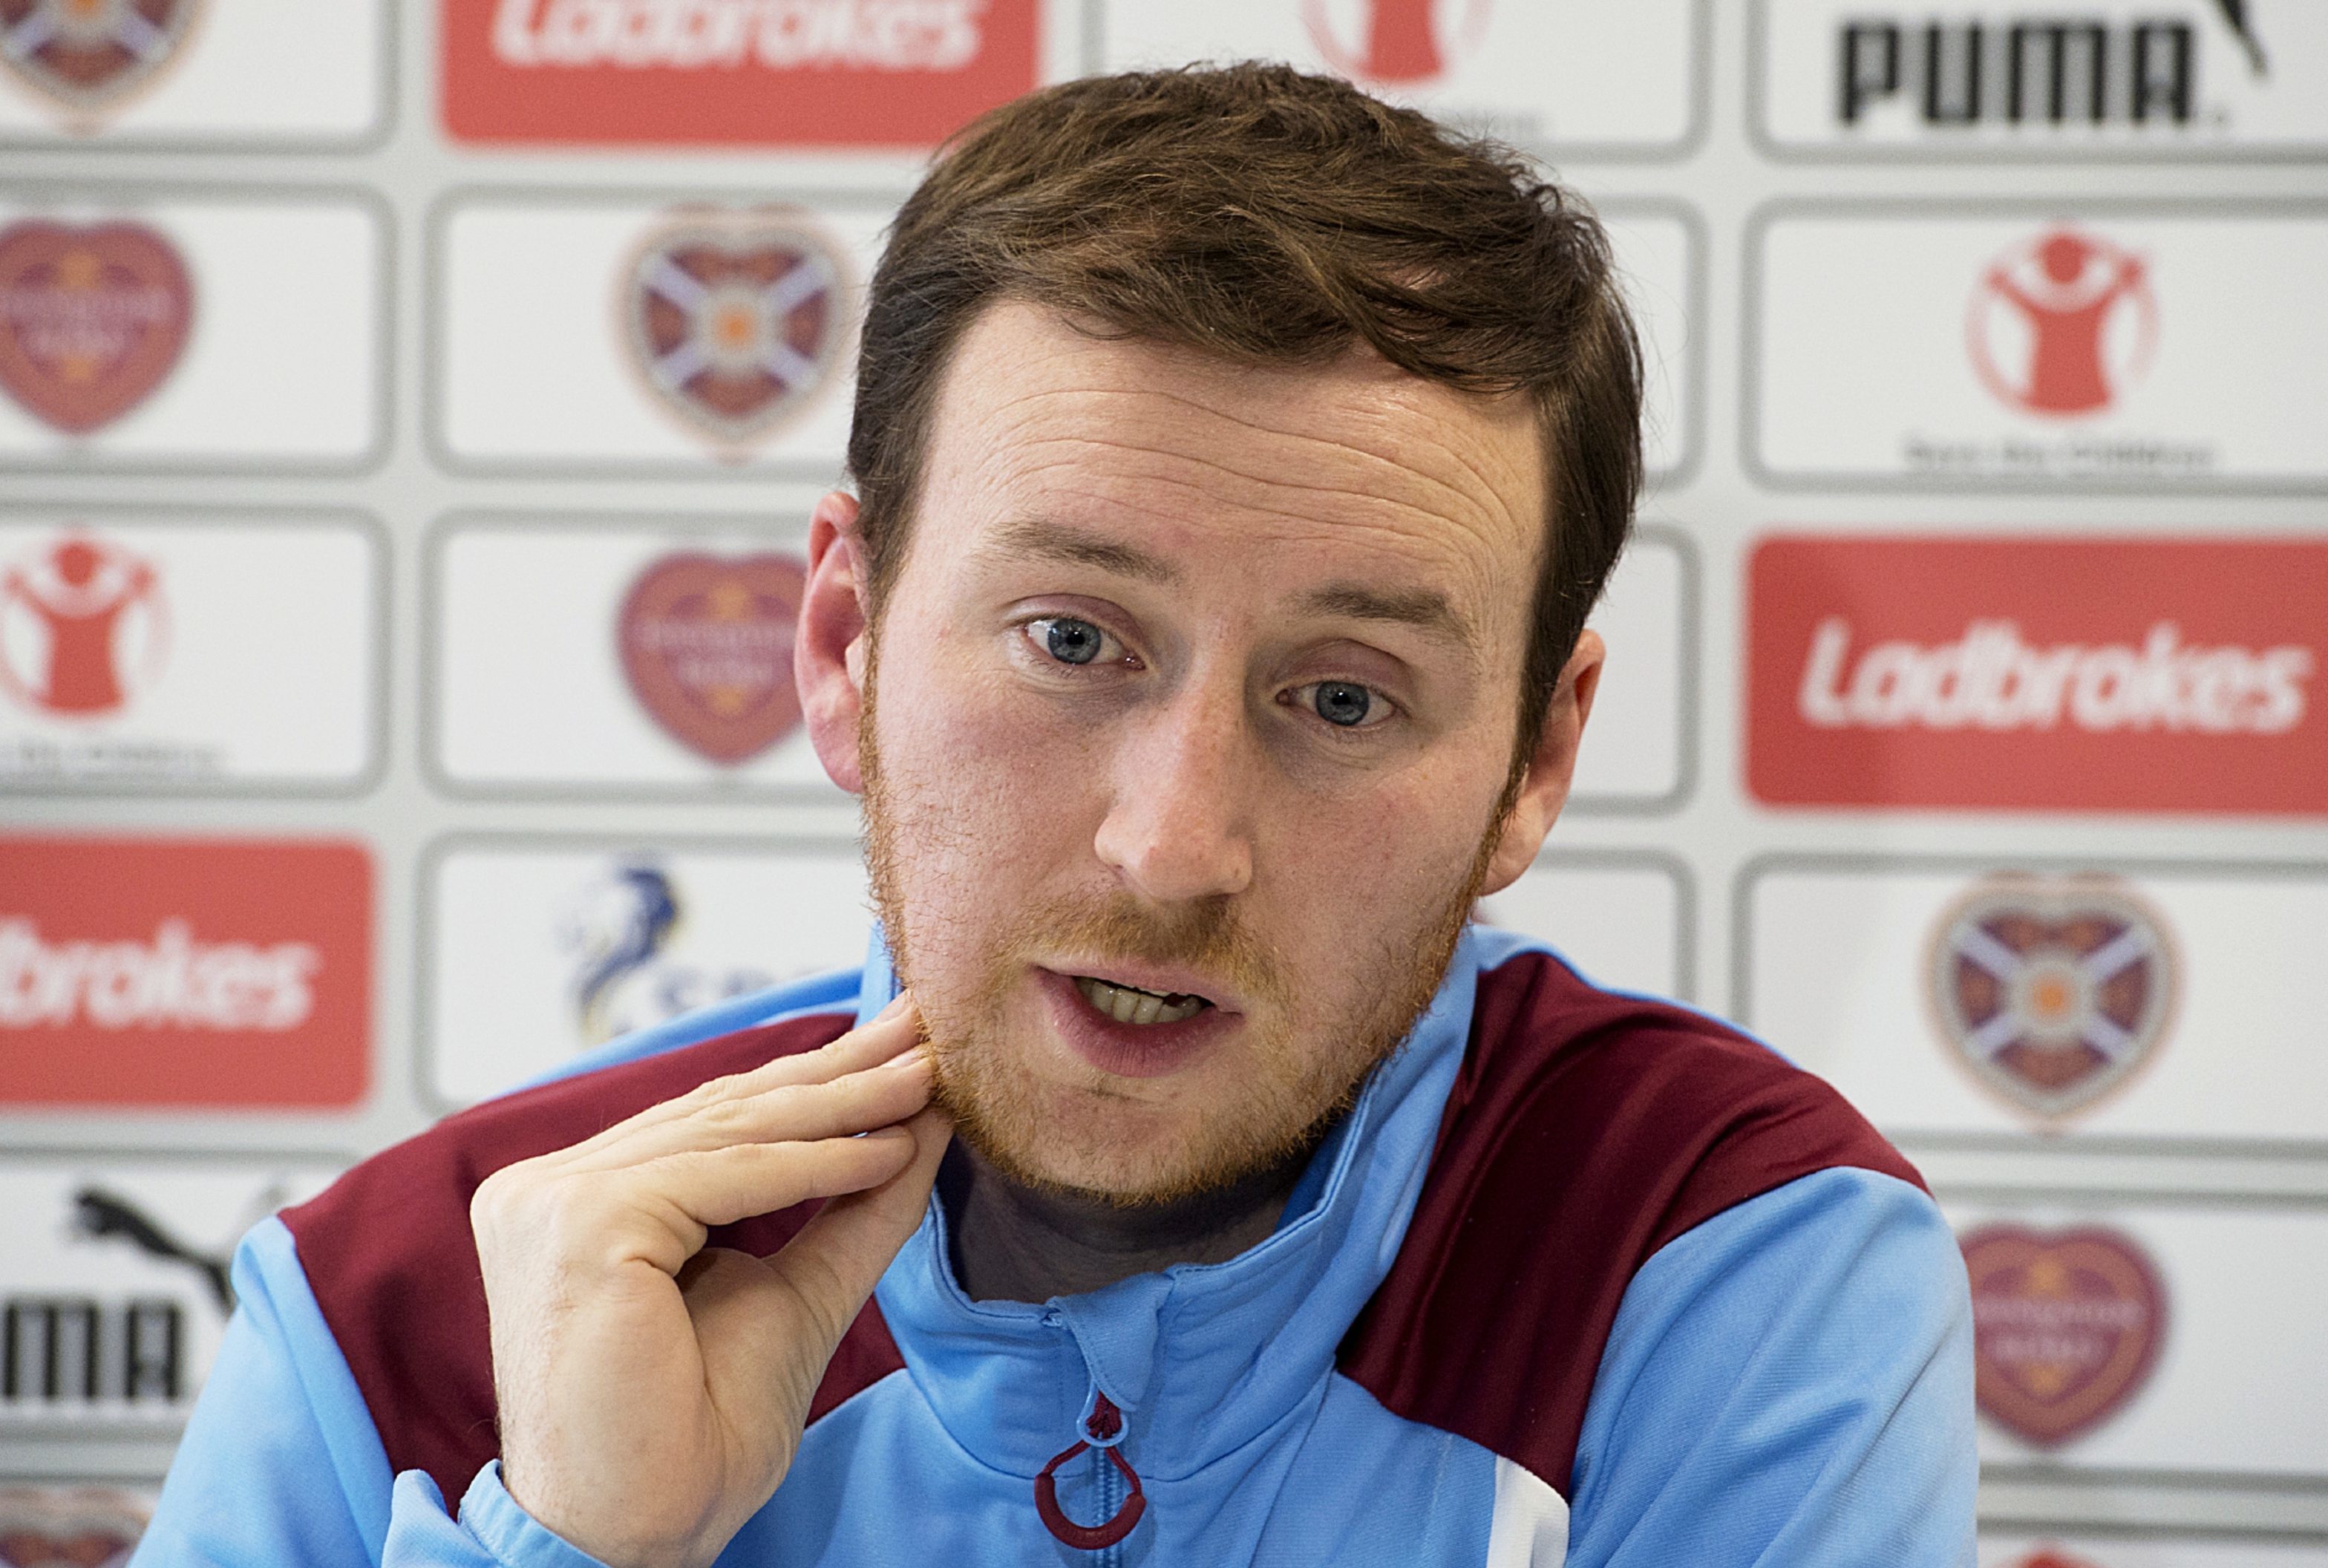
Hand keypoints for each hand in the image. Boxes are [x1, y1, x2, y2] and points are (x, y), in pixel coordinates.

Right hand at [471, 995, 948, 1567]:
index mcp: (575, 1201)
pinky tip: (891, 1146)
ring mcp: (552, 1201)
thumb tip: (924, 1120)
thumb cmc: (695, 1433)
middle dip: (837, 1069)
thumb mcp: (796, 1289)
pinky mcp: (581, 1222)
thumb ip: (851, 1205)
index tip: (901, 1046)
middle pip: (722, 1111)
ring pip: (729, 1132)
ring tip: (929, 1077)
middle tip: (924, 1026)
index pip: (711, 1123)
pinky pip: (725, 1176)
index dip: (813, 1081)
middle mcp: (545, 1189)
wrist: (639, 1534)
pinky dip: (819, 1161)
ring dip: (844, 1102)